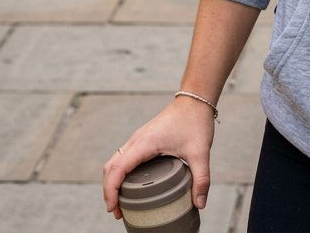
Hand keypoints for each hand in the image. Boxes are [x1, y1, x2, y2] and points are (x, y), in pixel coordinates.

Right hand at [102, 97, 214, 219]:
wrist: (196, 98)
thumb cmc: (196, 120)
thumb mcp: (200, 152)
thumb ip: (201, 178)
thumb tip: (200, 204)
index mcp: (145, 143)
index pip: (117, 169)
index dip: (111, 190)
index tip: (113, 209)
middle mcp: (137, 140)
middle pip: (111, 167)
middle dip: (109, 190)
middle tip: (117, 212)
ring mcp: (139, 138)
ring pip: (115, 161)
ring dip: (112, 181)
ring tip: (121, 202)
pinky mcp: (144, 138)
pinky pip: (124, 156)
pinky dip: (120, 172)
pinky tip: (130, 184)